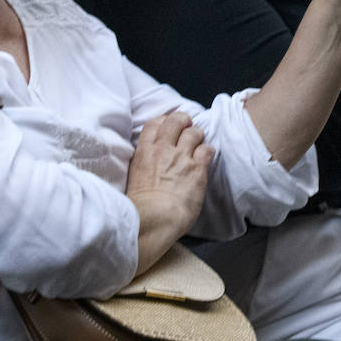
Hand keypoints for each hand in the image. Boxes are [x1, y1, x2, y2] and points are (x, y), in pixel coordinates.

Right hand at [126, 111, 213, 273]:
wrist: (154, 219)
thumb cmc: (140, 208)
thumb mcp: (133, 179)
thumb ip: (143, 165)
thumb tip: (148, 165)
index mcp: (144, 153)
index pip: (154, 124)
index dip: (164, 121)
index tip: (168, 125)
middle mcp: (162, 150)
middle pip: (176, 121)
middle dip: (183, 120)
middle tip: (187, 126)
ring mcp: (181, 158)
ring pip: (194, 132)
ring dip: (197, 135)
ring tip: (198, 143)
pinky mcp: (197, 169)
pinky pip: (207, 150)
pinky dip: (208, 151)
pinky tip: (206, 158)